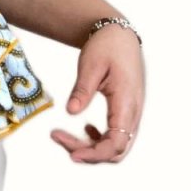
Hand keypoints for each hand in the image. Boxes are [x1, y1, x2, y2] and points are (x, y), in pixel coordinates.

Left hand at [50, 23, 144, 162]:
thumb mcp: (90, 65)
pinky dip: (100, 138)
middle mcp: (133, 112)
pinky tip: (85, 128)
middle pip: (115, 150)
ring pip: (116, 144)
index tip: (72, 154)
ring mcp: (131, 113)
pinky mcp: (126, 110)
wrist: (119, 35)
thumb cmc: (106, 46)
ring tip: (64, 135)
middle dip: (88, 152)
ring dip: (91, 146)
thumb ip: (82, 90)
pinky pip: (117, 134)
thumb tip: (71, 112)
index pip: (116, 143)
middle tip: (58, 137)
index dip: (95, 154)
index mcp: (126, 103)